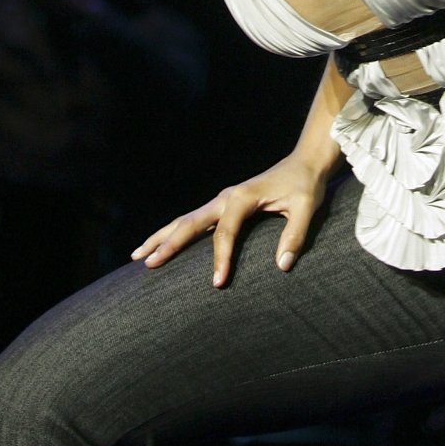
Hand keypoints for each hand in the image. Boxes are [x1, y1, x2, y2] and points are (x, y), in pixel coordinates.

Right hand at [131, 154, 328, 286]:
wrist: (304, 162)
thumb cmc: (305, 184)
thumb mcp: (307, 207)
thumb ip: (294, 234)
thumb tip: (282, 266)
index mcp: (243, 197)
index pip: (225, 231)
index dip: (220, 257)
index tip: (217, 283)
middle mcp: (227, 196)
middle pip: (191, 221)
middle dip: (168, 243)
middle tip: (147, 264)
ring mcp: (223, 199)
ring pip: (185, 219)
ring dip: (162, 236)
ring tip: (137, 255)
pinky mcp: (224, 204)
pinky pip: (194, 220)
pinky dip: (175, 232)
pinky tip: (162, 244)